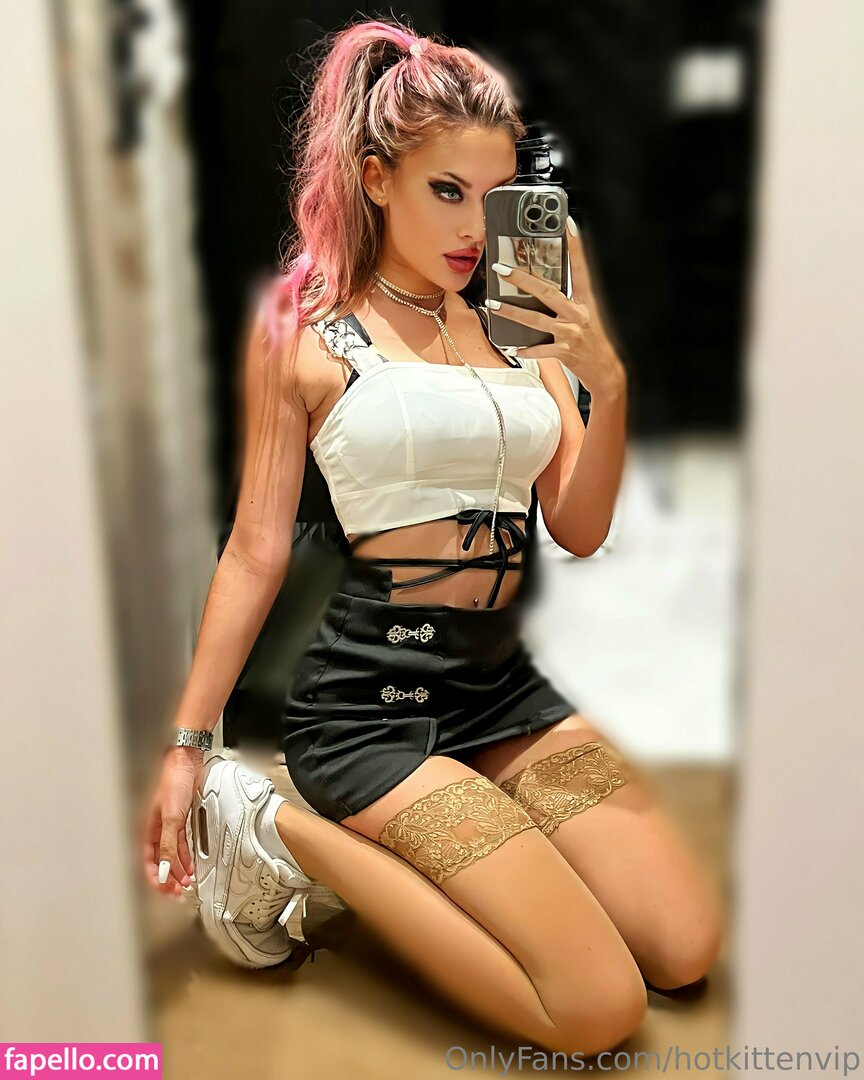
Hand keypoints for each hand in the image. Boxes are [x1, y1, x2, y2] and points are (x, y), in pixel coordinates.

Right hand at [140, 746, 203, 895]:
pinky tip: (190, 866)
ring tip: (185, 882)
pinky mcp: (180, 819)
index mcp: (147, 829)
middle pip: (159, 861)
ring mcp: (168, 824)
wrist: (187, 761)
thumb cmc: (173, 780)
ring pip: (170, 854)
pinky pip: (180, 844)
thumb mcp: (171, 818)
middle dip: (167, 878)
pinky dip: (185, 856)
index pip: (148, 862)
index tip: (165, 890)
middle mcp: (156, 829)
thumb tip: (163, 869)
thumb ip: (167, 845)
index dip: (155, 878)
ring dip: (177, 869)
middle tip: (176, 892)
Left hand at [486, 216, 625, 399]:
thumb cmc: (594, 341)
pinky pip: (540, 350)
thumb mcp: (587, 315)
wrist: (606, 371)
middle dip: (521, 279)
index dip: (575, 247)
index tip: (567, 226)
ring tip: (494, 304)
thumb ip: (568, 300)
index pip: (581, 269)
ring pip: (535, 320)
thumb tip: (545, 286)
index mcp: (586, 301)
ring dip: (512, 312)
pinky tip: (513, 348)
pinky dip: (526, 350)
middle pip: (546, 292)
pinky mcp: (565, 352)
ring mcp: (570, 333)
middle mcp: (578, 315)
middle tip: (502, 269)